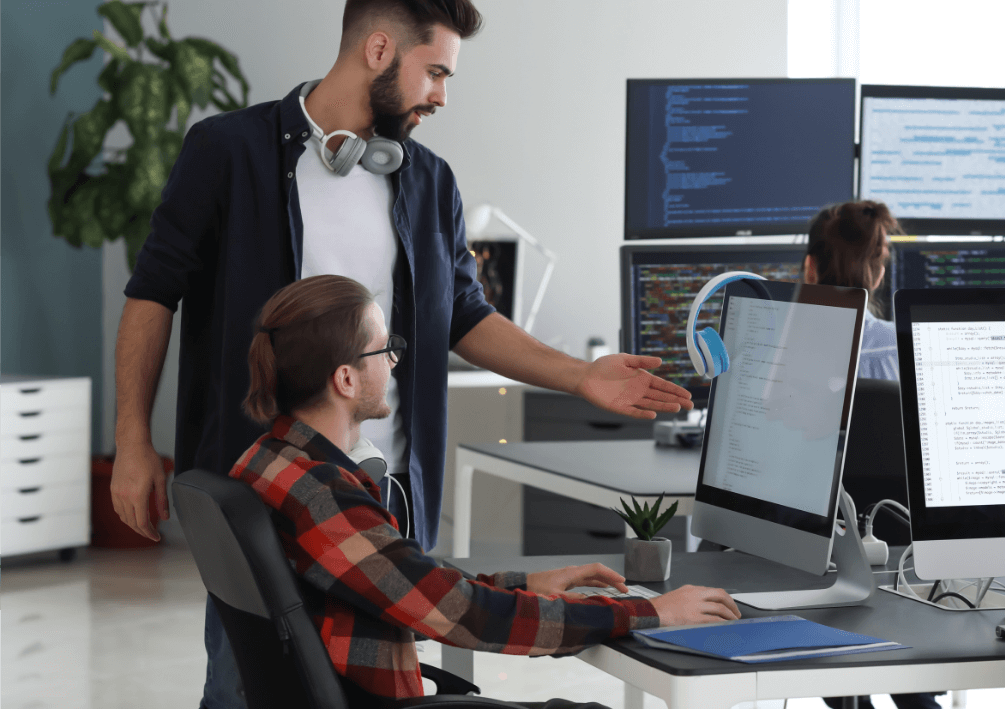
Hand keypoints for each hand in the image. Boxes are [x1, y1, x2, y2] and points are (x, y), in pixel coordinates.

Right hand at [110, 442, 169, 540]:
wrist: (132, 446)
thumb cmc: (148, 459)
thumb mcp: (161, 479)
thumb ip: (162, 500)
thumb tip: (165, 518)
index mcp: (138, 495)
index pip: (142, 523)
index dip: (150, 533)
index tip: (157, 537)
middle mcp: (124, 496)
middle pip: (132, 523)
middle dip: (143, 532)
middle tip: (152, 535)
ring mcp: (117, 493)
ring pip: (123, 517)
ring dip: (133, 525)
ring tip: (144, 527)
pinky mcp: (113, 489)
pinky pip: (118, 509)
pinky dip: (125, 516)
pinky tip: (133, 515)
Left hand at [526, 563, 629, 597]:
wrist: (524, 586)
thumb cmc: (536, 589)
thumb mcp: (554, 597)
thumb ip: (571, 599)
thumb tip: (588, 601)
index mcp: (572, 573)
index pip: (596, 569)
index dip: (611, 574)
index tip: (622, 581)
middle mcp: (573, 572)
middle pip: (598, 572)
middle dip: (612, 579)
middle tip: (625, 589)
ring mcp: (570, 576)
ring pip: (593, 577)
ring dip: (606, 582)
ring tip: (617, 589)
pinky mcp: (567, 581)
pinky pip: (587, 581)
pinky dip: (597, 584)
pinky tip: (602, 588)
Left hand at [576, 354, 692, 419]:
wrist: (586, 375)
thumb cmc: (604, 366)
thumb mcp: (625, 359)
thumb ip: (642, 361)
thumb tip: (660, 361)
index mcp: (642, 378)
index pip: (662, 386)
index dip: (675, 390)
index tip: (687, 395)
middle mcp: (638, 391)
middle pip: (661, 396)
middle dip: (675, 400)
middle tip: (690, 405)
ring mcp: (630, 400)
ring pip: (651, 404)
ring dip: (664, 406)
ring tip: (677, 408)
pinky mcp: (620, 407)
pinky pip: (634, 412)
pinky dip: (643, 413)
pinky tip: (654, 414)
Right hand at [650, 584, 740, 625]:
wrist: (652, 612)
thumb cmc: (662, 606)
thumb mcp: (678, 594)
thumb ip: (691, 597)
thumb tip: (704, 604)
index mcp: (691, 589)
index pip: (714, 590)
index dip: (725, 598)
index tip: (729, 604)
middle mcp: (695, 595)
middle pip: (720, 595)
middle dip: (732, 605)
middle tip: (736, 613)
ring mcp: (695, 606)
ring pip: (719, 608)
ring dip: (729, 615)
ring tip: (733, 621)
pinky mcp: (694, 618)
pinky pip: (714, 620)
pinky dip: (722, 623)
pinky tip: (725, 626)